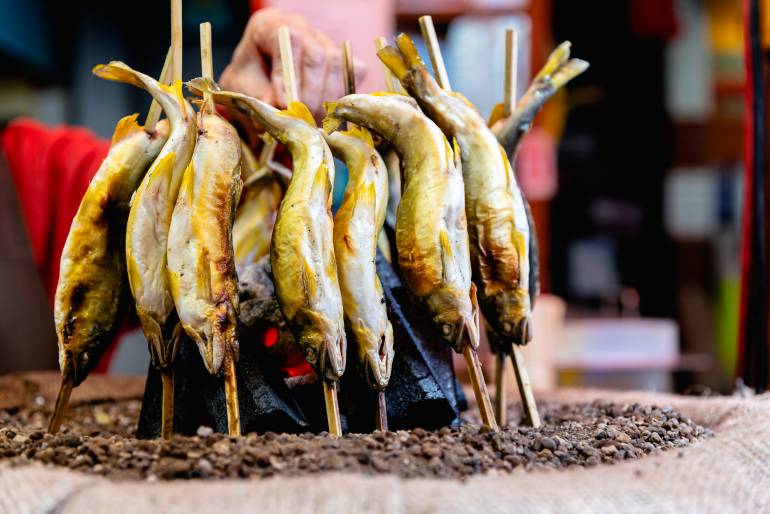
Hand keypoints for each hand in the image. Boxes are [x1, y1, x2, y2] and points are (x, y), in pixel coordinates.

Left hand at [220, 8, 365, 120]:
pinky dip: (344, 93)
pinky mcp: (341, 57)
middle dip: (311, 93)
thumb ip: (259, 96)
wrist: (261, 79)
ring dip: (327, 97)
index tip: (285, 105)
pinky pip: (354, 71)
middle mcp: (301, 28)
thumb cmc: (250, 79)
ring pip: (336, 64)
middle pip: (317, 54)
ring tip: (313, 120)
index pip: (288, 40)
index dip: (288, 75)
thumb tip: (282, 110)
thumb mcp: (243, 87)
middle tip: (303, 120)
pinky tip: (329, 110)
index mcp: (270, 26)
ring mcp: (324, 41)